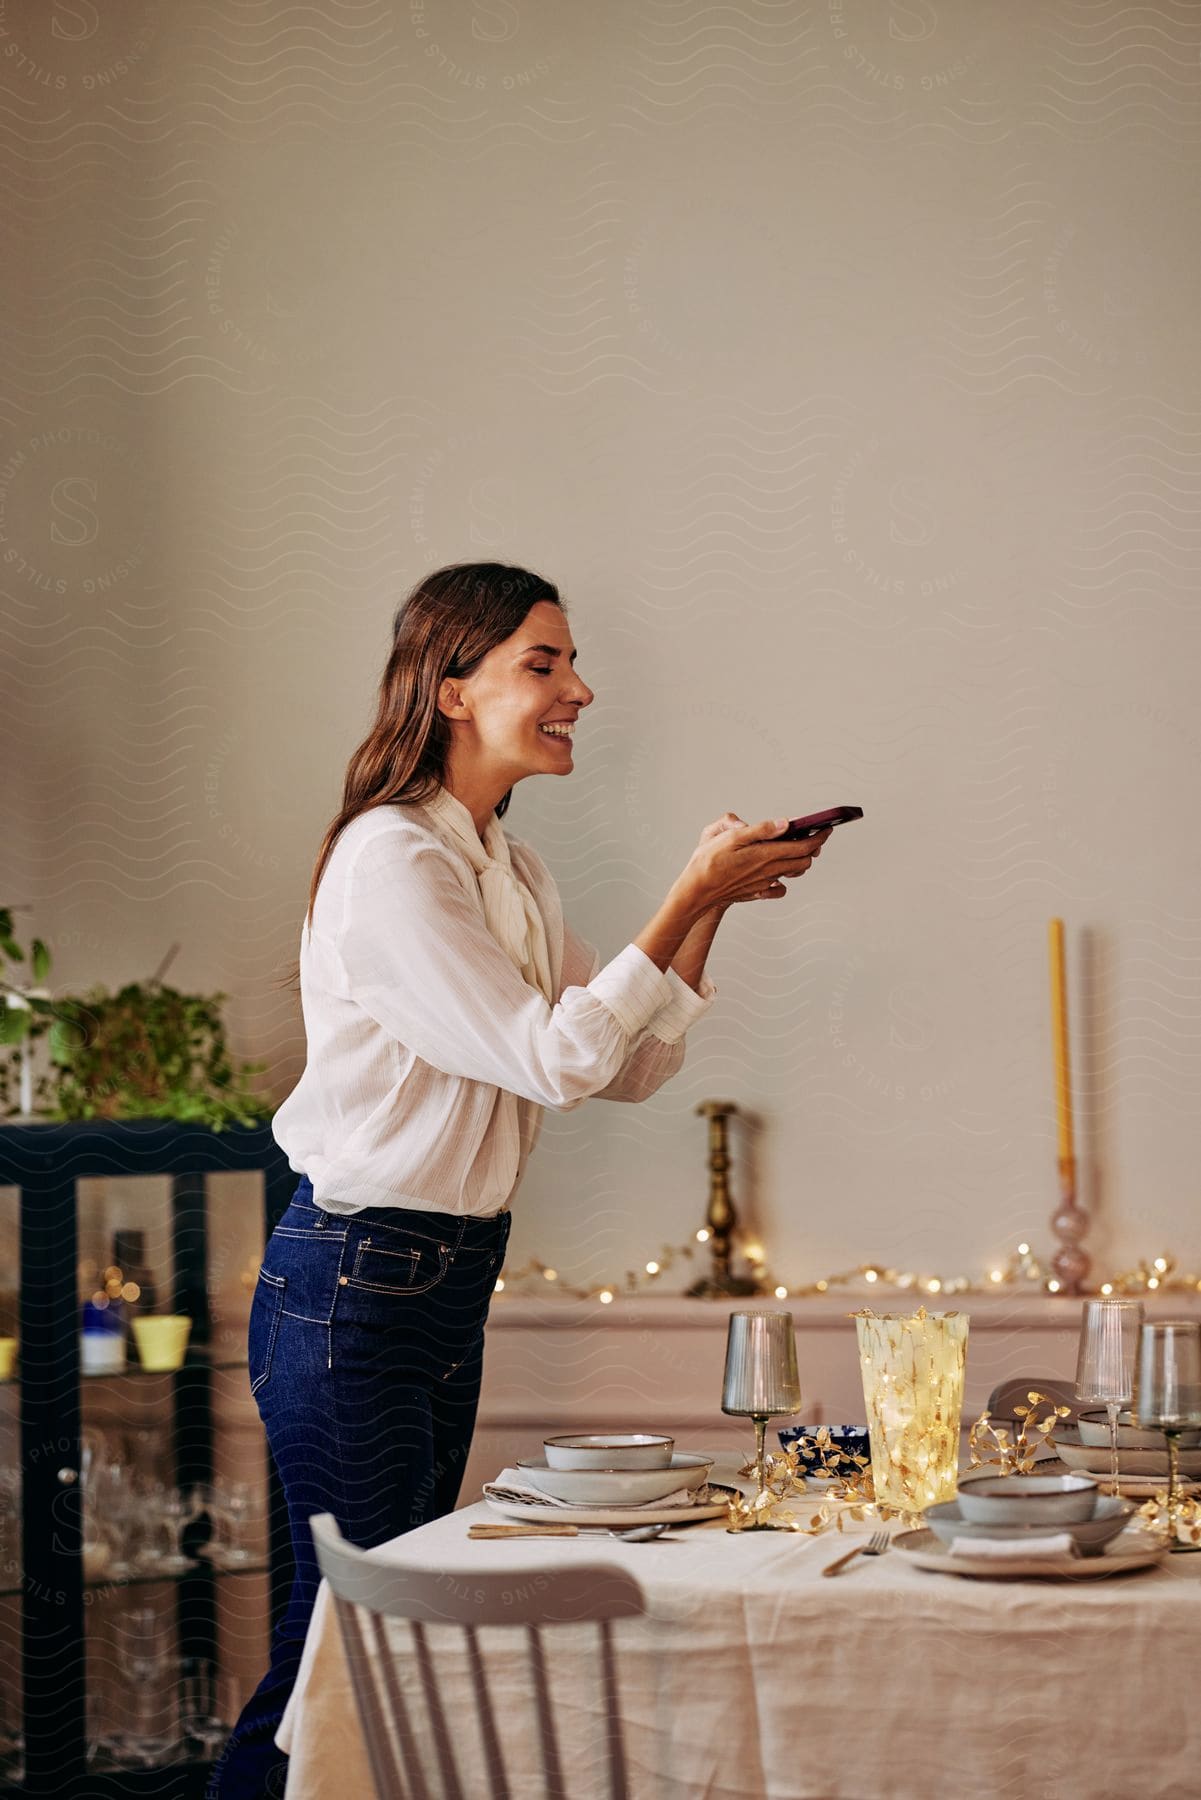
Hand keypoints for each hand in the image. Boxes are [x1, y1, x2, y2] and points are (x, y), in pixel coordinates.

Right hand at [681, 813, 832, 911]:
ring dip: (800, 861)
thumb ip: (761, 830)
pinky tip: (776, 872)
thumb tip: (786, 824)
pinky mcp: (756, 892)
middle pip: (804, 860)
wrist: (696, 891)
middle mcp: (769, 871)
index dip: (819, 836)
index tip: (826, 827)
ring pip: (793, 873)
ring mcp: (763, 883)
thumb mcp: (732, 837)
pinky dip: (783, 879)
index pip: (804, 846)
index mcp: (766, 854)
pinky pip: (778, 889)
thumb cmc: (709, 861)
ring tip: (797, 849)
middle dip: (813, 847)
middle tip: (814, 835)